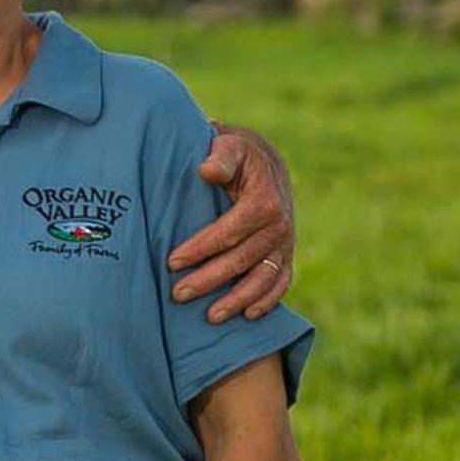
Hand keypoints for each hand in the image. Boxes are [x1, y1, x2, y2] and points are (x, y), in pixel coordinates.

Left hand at [170, 121, 293, 321]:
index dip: (199, 249)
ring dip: (237, 300)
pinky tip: (247, 316)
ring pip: (262, 279)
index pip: (227, 233)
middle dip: (208, 280)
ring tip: (210, 316)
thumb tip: (206, 170)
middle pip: (240, 260)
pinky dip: (267, 301)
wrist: (266, 159)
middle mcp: (279, 226)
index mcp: (264, 201)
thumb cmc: (238, 152)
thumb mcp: (229, 144)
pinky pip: (281, 282)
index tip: (172, 261)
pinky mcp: (287, 254)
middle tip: (177, 294)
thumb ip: (220, 156)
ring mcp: (286, 243)